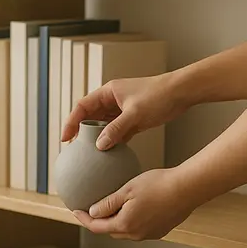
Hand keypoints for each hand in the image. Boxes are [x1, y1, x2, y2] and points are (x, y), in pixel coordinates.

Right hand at [61, 73, 186, 150]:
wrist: (181, 93)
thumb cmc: (158, 96)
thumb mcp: (135, 114)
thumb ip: (116, 129)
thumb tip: (99, 145)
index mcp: (108, 92)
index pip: (82, 107)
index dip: (71, 122)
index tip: (65, 138)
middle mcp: (112, 100)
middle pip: (90, 117)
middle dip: (81, 132)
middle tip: (75, 150)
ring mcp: (122, 110)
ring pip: (104, 126)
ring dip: (97, 139)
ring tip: (89, 155)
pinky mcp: (133, 119)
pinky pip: (117, 132)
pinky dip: (113, 142)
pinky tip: (110, 155)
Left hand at [73, 169, 196, 240]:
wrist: (187, 189)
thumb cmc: (158, 185)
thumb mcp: (127, 189)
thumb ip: (108, 203)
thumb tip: (92, 212)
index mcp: (125, 224)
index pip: (97, 227)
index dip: (84, 220)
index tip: (75, 211)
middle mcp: (136, 234)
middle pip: (111, 231)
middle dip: (100, 223)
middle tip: (92, 210)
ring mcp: (149, 234)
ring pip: (126, 231)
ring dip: (116, 222)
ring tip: (111, 209)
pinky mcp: (160, 230)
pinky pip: (139, 228)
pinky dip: (131, 220)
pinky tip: (133, 208)